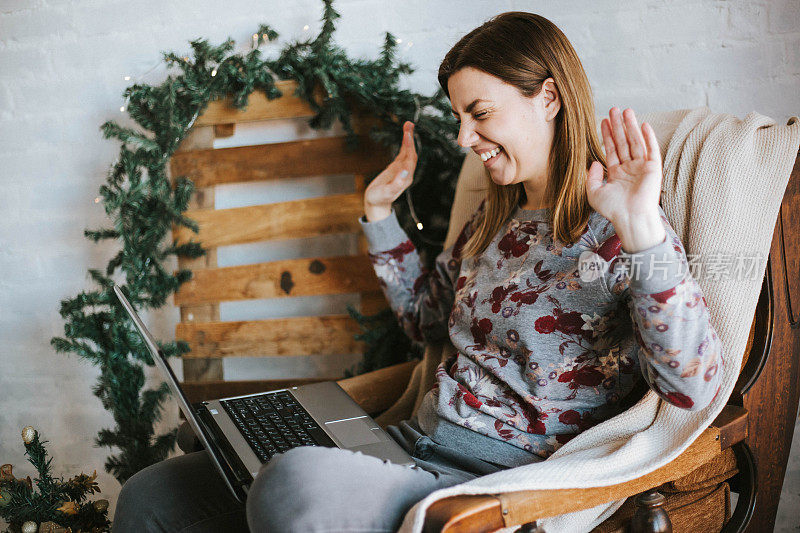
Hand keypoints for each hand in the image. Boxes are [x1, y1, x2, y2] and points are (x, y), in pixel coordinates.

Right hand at [363, 121, 416, 221]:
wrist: (376, 204)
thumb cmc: (379, 199)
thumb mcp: (386, 192)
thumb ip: (397, 183)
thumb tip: (406, 171)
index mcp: (406, 178)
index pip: (410, 159)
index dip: (409, 146)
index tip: (406, 134)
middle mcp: (407, 173)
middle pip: (411, 153)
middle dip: (410, 139)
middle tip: (408, 123)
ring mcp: (402, 169)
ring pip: (407, 152)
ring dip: (408, 138)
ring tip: (407, 124)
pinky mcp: (397, 168)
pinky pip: (402, 153)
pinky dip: (404, 144)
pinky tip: (405, 135)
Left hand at [586, 107, 665, 252]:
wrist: (630, 218)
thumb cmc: (613, 209)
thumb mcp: (594, 192)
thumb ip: (591, 177)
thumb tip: (594, 162)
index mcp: (617, 173)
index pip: (611, 149)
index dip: (607, 135)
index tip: (602, 121)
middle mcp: (630, 168)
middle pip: (623, 142)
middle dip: (618, 126)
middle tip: (613, 109)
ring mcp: (642, 167)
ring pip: (635, 142)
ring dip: (631, 126)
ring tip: (626, 111)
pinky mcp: (653, 169)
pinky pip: (651, 149)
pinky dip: (648, 137)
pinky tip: (643, 125)